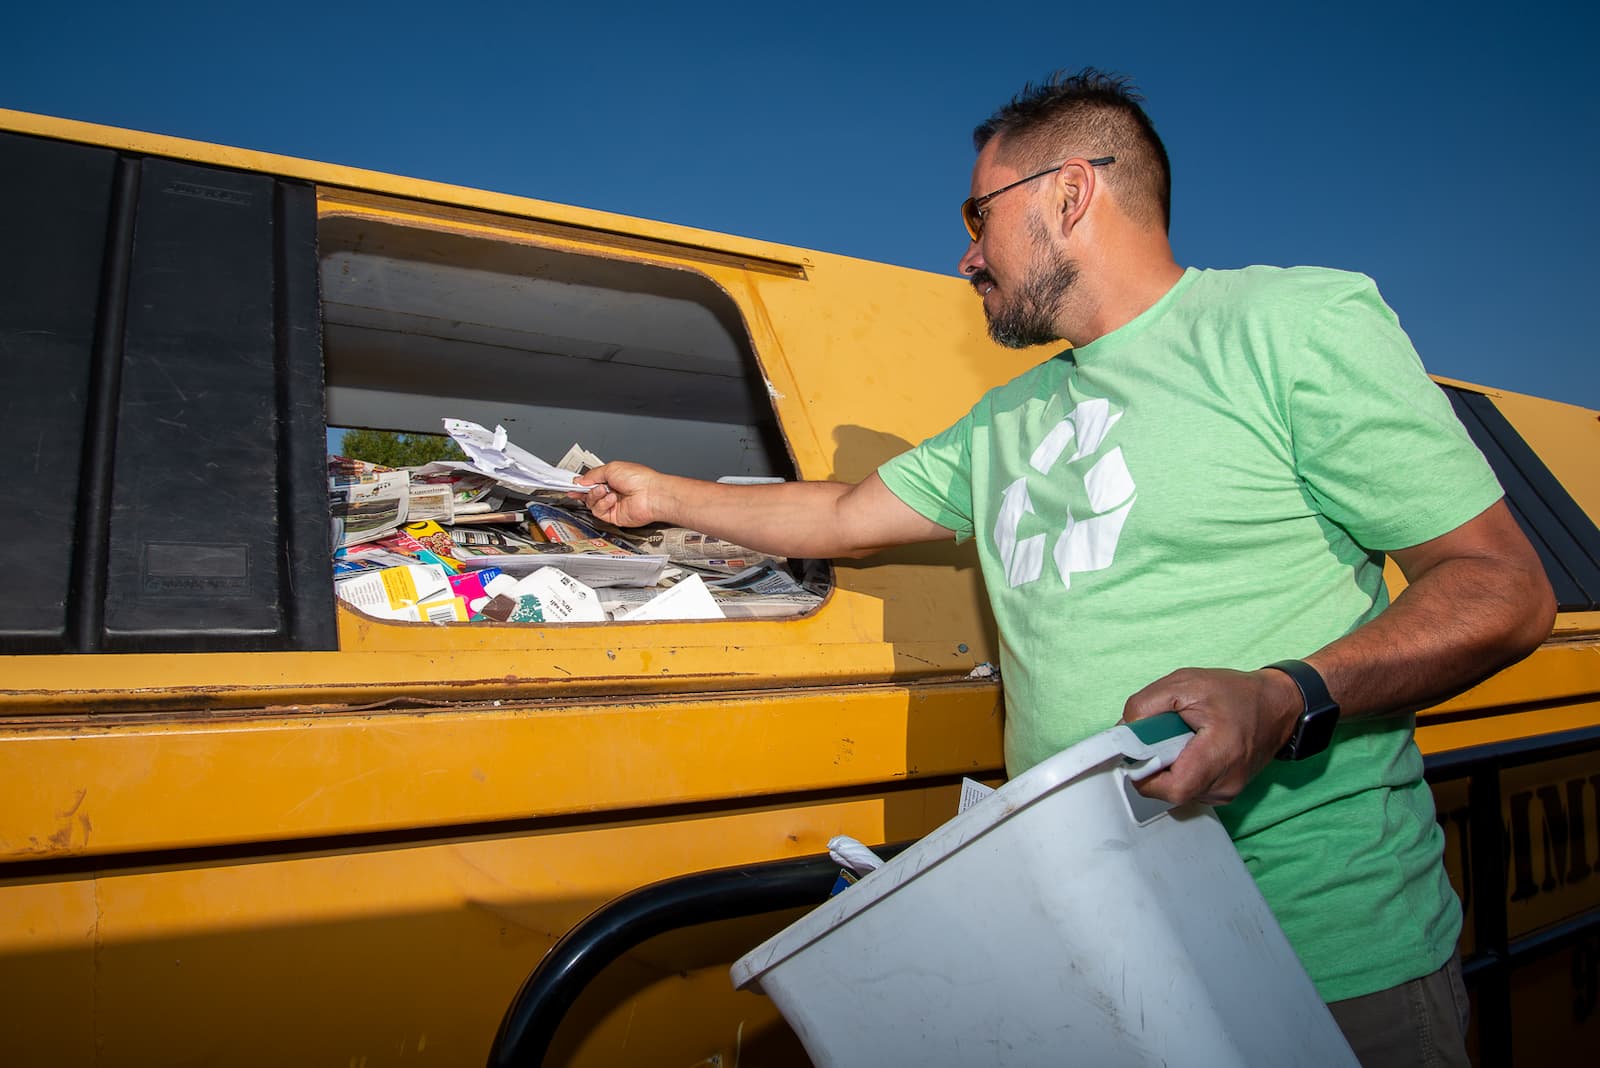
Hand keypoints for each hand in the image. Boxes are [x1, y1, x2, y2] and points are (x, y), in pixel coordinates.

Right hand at [575, 462, 668, 527]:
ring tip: (604, 490)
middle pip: (588, 494)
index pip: (591, 482)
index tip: (572, 484)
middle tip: (581, 488)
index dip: (581, 483)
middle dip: (584, 490)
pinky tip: (611, 499)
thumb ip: (593, 474)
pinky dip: (603, 504)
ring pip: (591, 503)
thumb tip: (580, 480)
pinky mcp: (613, 516)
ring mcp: (612, 504)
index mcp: (612, 478)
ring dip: (595, 496)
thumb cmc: (640, 479)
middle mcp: (612, 491)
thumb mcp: (611, 468)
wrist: (651, 494)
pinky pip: (599, 511)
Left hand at [1121, 667, 1304, 805]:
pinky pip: (1190, 789)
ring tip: (1179, 739)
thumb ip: (1146, 705)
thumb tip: (1123, 730)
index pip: (1171, 788)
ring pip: (1178, 792)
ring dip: (1168, 768)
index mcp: (1219, 756)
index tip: (1136, 752)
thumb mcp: (1185, 683)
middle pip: (1170, 791)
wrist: (1278, 706)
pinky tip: (1190, 749)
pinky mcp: (1225, 794)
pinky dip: (1182, 771)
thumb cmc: (1235, 693)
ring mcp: (1226, 793)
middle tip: (1159, 737)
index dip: (1145, 774)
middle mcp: (1225, 784)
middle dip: (1154, 766)